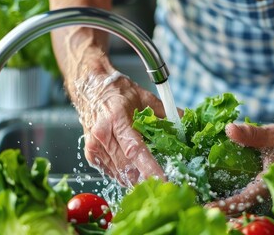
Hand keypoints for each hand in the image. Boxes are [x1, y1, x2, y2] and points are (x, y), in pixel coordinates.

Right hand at [73, 70, 167, 186]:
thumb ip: (164, 111)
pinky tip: (136, 172)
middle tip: (164, 185)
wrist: (90, 87)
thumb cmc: (116, 91)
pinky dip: (125, 174)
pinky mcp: (91, 154)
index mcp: (117, 118)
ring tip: (153, 180)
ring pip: (119, 173)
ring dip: (137, 179)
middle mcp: (103, 135)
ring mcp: (95, 147)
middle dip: (147, 179)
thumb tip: (183, 120)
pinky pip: (112, 172)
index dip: (149, 168)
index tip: (163, 179)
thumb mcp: (144, 96)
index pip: (135, 149)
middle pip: (127, 166)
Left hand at [206, 122, 273, 214]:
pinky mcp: (265, 192)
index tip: (209, 207)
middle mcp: (269, 194)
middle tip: (201, 206)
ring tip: (205, 204)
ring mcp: (268, 195)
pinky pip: (248, 200)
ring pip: (245, 206)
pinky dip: (235, 200)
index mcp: (270, 184)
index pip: (244, 199)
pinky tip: (220, 196)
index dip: (226, 204)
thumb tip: (229, 129)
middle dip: (223, 209)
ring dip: (228, 207)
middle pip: (242, 208)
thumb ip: (252, 134)